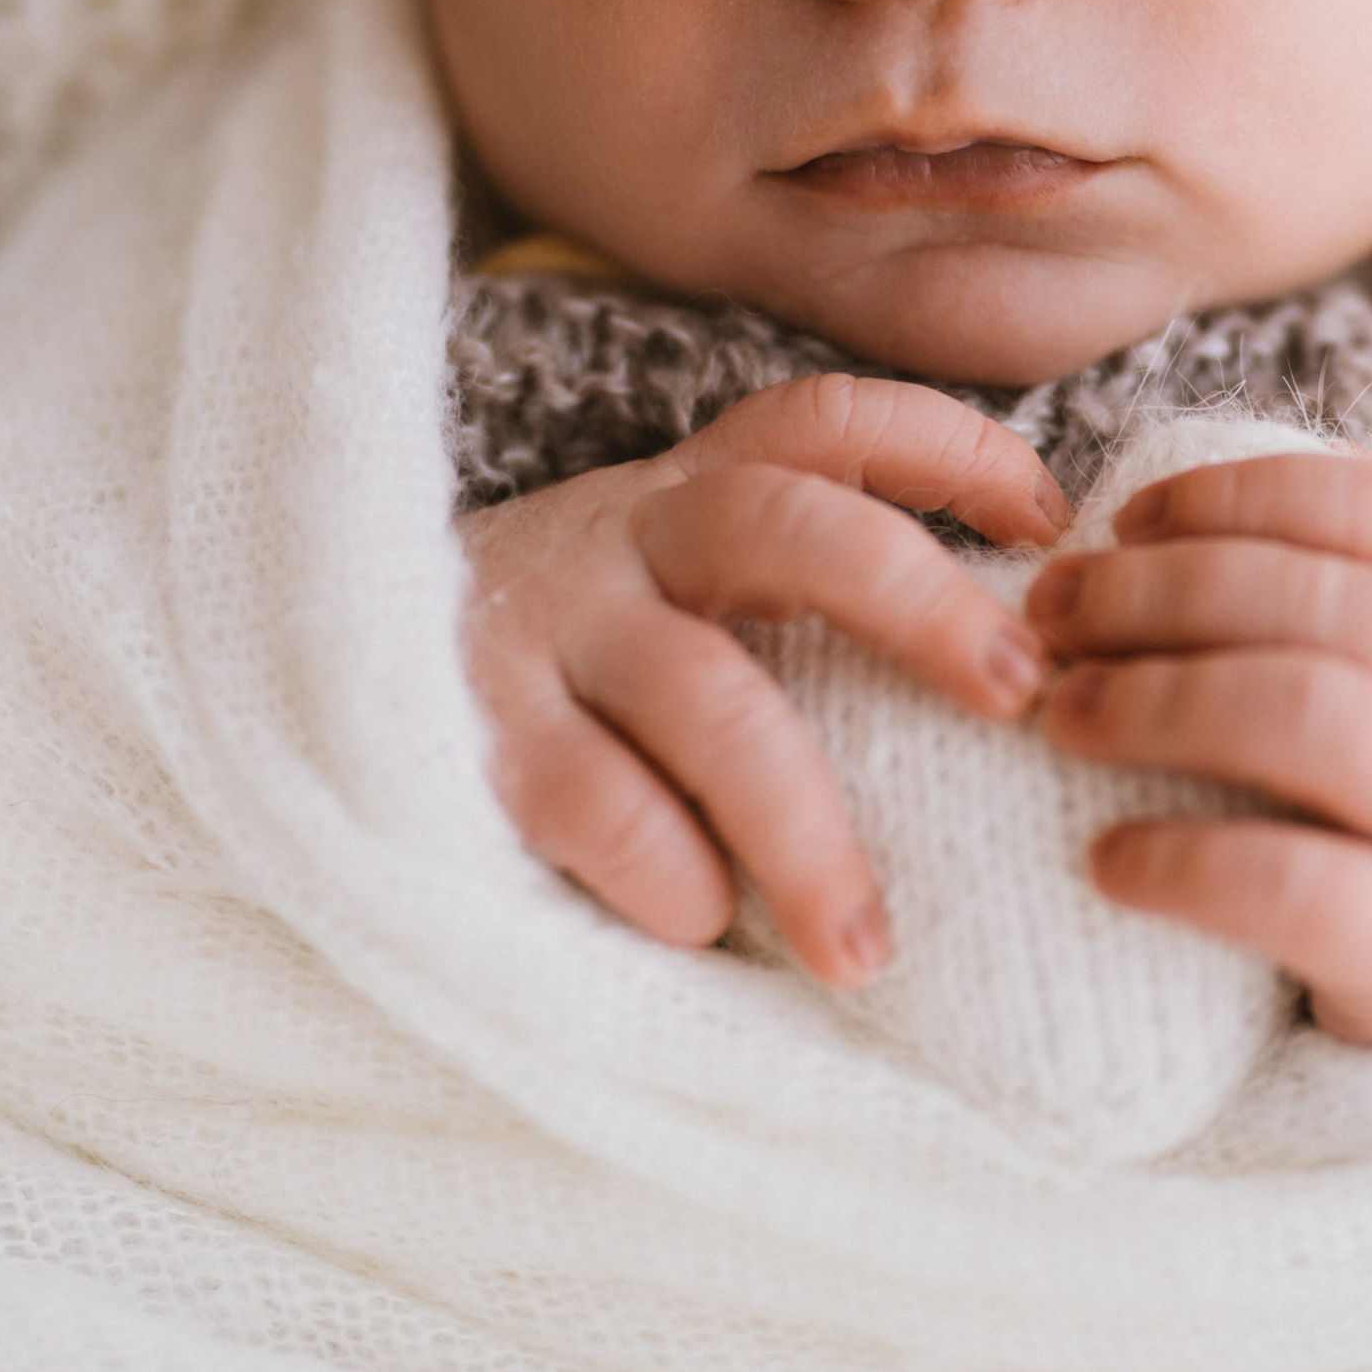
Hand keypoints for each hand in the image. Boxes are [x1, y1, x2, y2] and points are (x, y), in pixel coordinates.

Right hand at [460, 374, 1065, 987]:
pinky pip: (595, 804)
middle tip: (1022, 695)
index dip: (949, 446)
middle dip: (920, 600)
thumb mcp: (675, 591)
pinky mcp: (473, 733)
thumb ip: (795, 602)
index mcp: (687, 494)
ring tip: (867, 950)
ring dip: (806, 829)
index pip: (828, 422)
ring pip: (709, 697)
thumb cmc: (566, 660)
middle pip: (790, 524)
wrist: (321, 665)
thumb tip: (1016, 684)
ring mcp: (547, 628)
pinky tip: (705, 922)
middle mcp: (622, 536)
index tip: (1050, 520)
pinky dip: (667, 872)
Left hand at [1025, 450, 1371, 1044]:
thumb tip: (1138, 523)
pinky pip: (1303, 889)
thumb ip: (1314, 587)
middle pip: (1338, 607)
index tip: (1125, 521)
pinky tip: (1108, 860)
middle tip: (1053, 613)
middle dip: (1168, 592)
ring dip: (1166, 700)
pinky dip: (1186, 864)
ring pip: (1325, 718)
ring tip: (1066, 718)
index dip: (1240, 498)